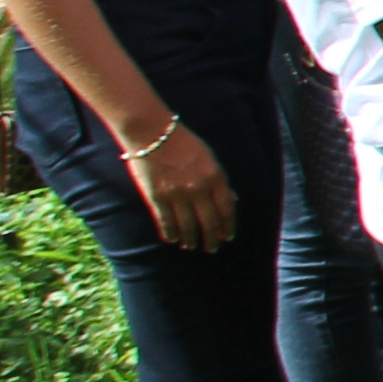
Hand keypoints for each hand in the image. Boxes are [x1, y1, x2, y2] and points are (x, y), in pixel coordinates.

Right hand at [120, 118, 237, 251]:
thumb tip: (231, 200)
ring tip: (191, 246)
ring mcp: (177, 194)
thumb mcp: (210, 158)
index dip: (228, 226)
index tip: (227, 237)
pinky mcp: (157, 197)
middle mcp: (198, 188)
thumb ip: (220, 180)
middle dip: (211, 239)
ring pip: (187, 226)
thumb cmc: (183, 143)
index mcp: (215, 177)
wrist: (151, 133)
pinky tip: (172, 240)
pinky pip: (166, 221)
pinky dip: (170, 233)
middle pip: (209, 222)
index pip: (227, 209)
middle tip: (211, 248)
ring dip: (190, 239)